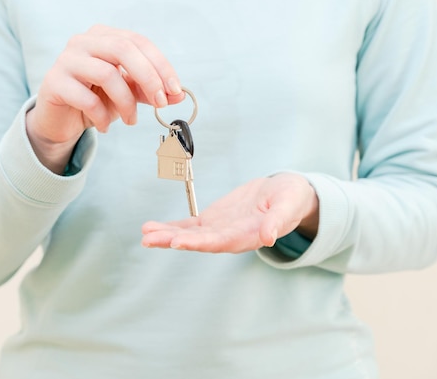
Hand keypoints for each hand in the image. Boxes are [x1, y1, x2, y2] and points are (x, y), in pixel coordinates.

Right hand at [26, 25, 184, 173]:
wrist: (60, 120)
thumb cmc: (95, 100)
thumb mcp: (127, 94)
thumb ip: (150, 91)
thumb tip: (179, 95)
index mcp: (104, 36)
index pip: (138, 41)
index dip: (160, 65)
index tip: (174, 90)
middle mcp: (83, 42)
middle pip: (123, 49)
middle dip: (148, 77)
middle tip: (160, 103)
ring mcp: (66, 60)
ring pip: (106, 74)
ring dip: (126, 102)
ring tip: (130, 120)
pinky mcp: (54, 83)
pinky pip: (86, 99)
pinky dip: (103, 117)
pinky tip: (105, 126)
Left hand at [141, 173, 318, 252]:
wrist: (287, 194)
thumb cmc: (290, 199)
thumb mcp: (288, 205)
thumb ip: (277, 221)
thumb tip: (269, 238)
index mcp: (248, 236)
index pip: (219, 242)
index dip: (198, 243)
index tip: (177, 242)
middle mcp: (229, 237)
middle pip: (198, 241)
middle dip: (172, 240)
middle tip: (150, 239)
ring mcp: (219, 230)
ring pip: (189, 235)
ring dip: (166, 235)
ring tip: (145, 232)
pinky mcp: (213, 220)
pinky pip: (189, 225)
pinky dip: (171, 226)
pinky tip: (152, 227)